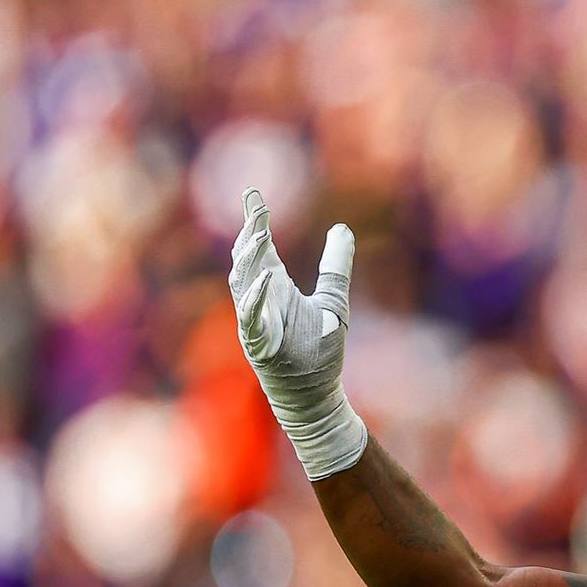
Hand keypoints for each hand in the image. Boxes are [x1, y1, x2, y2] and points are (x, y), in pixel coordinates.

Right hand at [229, 188, 367, 480]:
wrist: (317, 392)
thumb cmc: (321, 349)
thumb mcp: (334, 299)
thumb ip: (336, 265)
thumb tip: (342, 228)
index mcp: (276, 286)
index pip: (260, 247)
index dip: (254, 221)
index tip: (252, 194)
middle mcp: (261, 299)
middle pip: (247, 259)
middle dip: (250, 233)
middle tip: (257, 208)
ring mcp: (256, 320)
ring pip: (243, 282)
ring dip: (250, 258)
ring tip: (259, 232)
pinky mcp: (259, 343)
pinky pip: (251, 317)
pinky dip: (256, 298)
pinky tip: (265, 279)